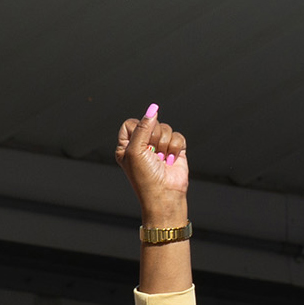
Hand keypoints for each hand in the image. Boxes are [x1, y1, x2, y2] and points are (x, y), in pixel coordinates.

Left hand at [115, 104, 188, 228]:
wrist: (165, 195)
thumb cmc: (145, 178)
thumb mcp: (135, 150)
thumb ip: (143, 127)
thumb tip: (153, 109)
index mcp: (126, 146)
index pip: (130, 123)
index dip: (138, 128)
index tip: (140, 142)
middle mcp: (142, 145)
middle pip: (150, 123)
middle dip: (154, 138)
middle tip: (152, 154)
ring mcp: (159, 147)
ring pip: (165, 128)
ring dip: (165, 145)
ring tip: (162, 160)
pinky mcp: (174, 150)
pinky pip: (178, 136)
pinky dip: (175, 148)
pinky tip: (171, 161)